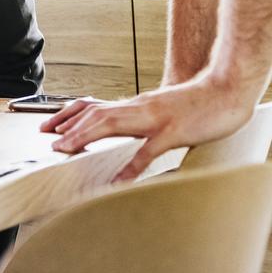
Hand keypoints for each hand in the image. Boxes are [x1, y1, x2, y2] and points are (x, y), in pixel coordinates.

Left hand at [42, 76, 254, 180]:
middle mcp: (139, 108)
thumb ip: (140, 120)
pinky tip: (119, 180)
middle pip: (95, 114)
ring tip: (66, 150)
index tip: (49, 127)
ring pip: (113, 124)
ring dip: (86, 136)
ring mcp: (155, 119)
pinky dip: (132, 164)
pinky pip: (149, 149)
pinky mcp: (174, 132)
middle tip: (50, 142)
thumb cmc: (194, 105)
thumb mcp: (160, 111)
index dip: (68, 115)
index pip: (93, 106)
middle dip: (69, 127)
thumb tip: (124, 130)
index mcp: (135, 105)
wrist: (224, 93)